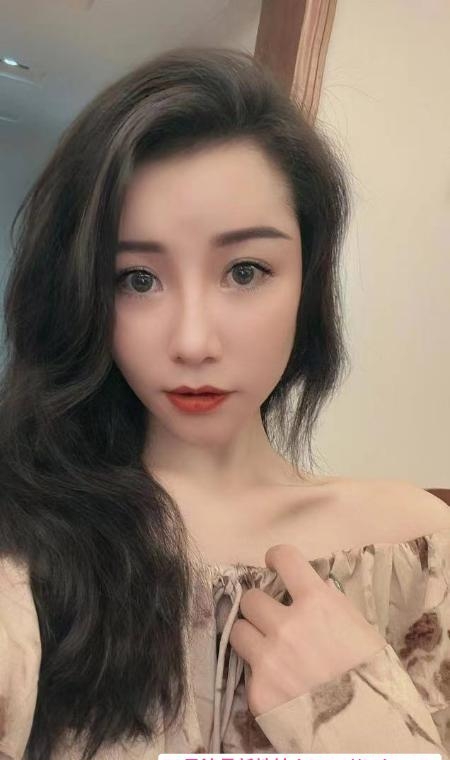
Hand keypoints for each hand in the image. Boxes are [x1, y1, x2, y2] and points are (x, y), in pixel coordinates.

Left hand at [228, 543, 385, 716]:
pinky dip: (260, 675)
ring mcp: (267, 658)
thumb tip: (309, 589)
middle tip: (273, 621)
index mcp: (317, 603)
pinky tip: (280, 686)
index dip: (276, 558)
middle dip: (262, 607)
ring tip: (268, 650)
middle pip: (251, 598)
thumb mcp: (360, 629)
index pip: (284, 558)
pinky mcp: (256, 690)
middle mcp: (286, 625)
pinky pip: (248, 670)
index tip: (273, 564)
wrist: (369, 733)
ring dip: (251, 636)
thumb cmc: (373, 678)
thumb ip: (329, 605)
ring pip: (238, 630)